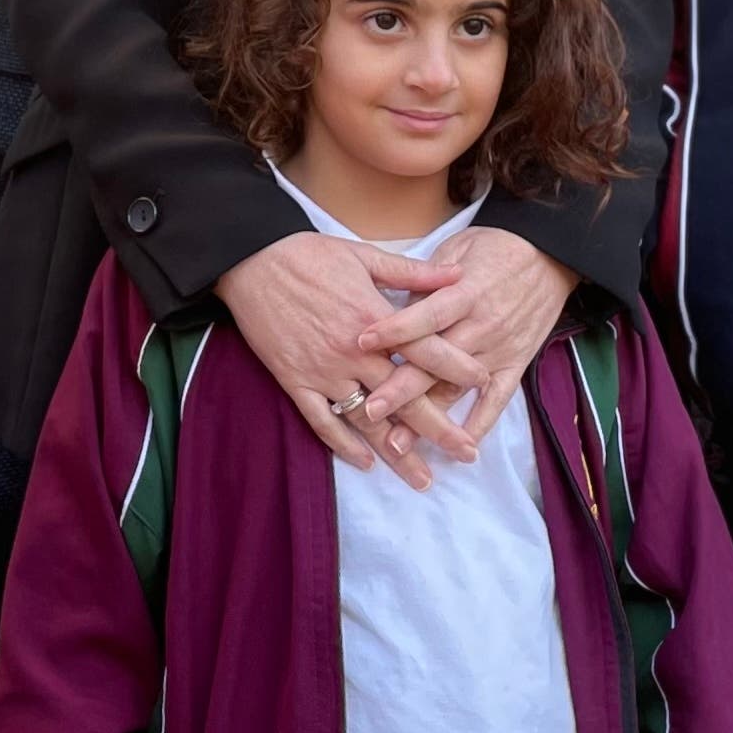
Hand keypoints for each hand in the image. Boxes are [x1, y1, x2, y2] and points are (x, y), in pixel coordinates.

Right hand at [216, 231, 461, 485]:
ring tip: (422, 479)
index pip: (426, 350)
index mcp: (374, 318)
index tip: (484, 383)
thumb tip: (456, 275)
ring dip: (397, 452)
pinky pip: (322, 421)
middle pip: (405, 398)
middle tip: (467, 453)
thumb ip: (412, 273)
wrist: (249, 260)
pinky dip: (343, 445)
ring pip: (368, 420)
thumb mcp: (364, 255)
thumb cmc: (307, 253)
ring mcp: (323, 371)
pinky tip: (366, 462)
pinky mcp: (296, 382)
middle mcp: (352, 352)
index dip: (458, 367)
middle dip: (438, 429)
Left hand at [357, 228, 575, 447]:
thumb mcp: (456, 248)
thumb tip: (389, 305)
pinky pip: (497, 400)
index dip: (394, 329)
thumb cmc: (496, 247)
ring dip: (429, 417)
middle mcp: (481, 325)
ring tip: (399, 443)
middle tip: (370, 411)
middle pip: (435, 362)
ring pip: (458, 388)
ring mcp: (499, 349)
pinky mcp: (516, 364)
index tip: (361, 342)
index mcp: (464, 292)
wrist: (550, 255)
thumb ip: (424, 280)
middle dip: (401, 389)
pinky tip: (459, 449)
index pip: (425, 316)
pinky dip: (479, 425)